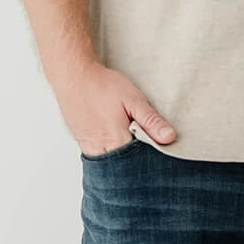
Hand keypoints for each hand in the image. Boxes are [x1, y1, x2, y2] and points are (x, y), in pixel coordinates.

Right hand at [53, 58, 177, 154]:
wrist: (74, 76)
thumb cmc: (103, 86)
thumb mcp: (133, 99)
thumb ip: (151, 120)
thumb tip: (169, 137)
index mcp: (117, 141)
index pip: (139, 162)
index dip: (150, 160)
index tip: (159, 155)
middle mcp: (101, 149)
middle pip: (123, 167)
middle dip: (136, 164)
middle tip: (145, 153)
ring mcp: (89, 147)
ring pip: (109, 165)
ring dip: (121, 161)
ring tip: (131, 150)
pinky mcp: (82, 142)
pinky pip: (98, 158)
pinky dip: (108, 156)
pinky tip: (115, 146)